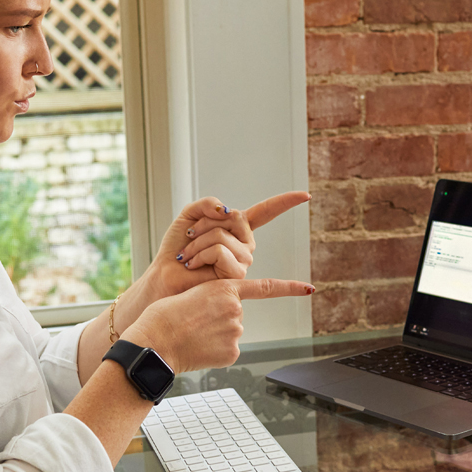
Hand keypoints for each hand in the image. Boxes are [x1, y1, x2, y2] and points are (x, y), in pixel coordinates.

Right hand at [123, 278, 314, 372]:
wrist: (154, 344)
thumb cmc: (163, 317)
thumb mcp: (190, 295)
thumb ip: (214, 300)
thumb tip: (227, 317)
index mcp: (225, 288)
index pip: (267, 288)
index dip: (291, 288)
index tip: (310, 288)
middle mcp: (236, 309)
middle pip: (235, 315)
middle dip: (219, 319)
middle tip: (194, 323)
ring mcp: (236, 332)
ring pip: (230, 334)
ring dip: (215, 336)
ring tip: (192, 336)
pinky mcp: (232, 353)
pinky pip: (227, 352)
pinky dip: (214, 352)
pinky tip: (198, 350)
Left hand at [144, 191, 309, 296]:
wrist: (166, 275)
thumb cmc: (177, 249)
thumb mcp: (190, 216)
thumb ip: (208, 204)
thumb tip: (227, 210)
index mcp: (238, 229)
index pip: (266, 212)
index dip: (286, 202)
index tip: (306, 195)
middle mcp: (245, 245)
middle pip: (234, 217)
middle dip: (204, 223)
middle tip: (189, 237)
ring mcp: (244, 260)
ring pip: (223, 235)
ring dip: (197, 241)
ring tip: (188, 255)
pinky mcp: (237, 275)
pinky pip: (220, 251)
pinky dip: (200, 253)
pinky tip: (192, 264)